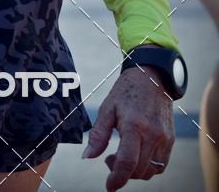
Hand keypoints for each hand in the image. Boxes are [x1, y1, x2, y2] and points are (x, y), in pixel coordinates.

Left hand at [82, 63, 174, 189]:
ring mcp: (164, 139)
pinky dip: (147, 167)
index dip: (117, 178)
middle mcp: (152, 135)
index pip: (127, 162)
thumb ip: (98, 134)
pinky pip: (160, 166)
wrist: (153, 77)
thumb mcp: (107, 107)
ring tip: (123, 155)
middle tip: (110, 159)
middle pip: (138, 170)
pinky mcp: (170, 140)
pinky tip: (137, 155)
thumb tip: (87, 156)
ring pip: (150, 171)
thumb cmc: (127, 90)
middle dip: (121, 172)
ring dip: (134, 171)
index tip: (109, 186)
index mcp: (134, 125)